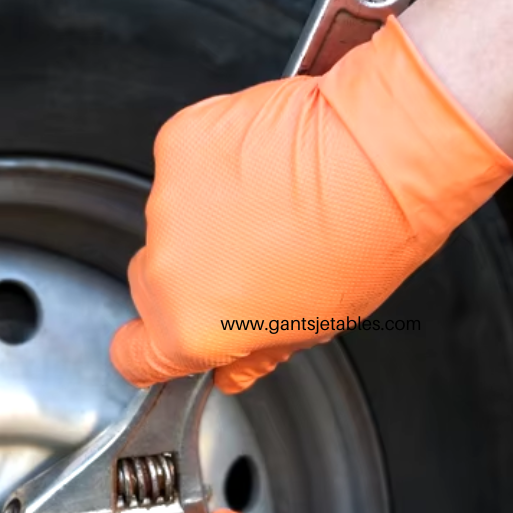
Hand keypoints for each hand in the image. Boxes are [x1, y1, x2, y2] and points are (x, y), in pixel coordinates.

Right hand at [110, 18, 512, 392]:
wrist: (379, 156)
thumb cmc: (362, 242)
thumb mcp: (316, 326)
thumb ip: (256, 352)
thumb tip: (234, 369)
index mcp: (194, 328)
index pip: (134, 356)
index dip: (151, 352)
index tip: (167, 344)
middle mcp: (167, 269)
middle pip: (151, 286)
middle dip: (191, 279)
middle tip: (252, 264)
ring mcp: (166, 202)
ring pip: (171, 222)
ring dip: (206, 219)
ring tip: (270, 208)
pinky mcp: (177, 142)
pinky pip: (183, 165)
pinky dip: (212, 166)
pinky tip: (261, 167)